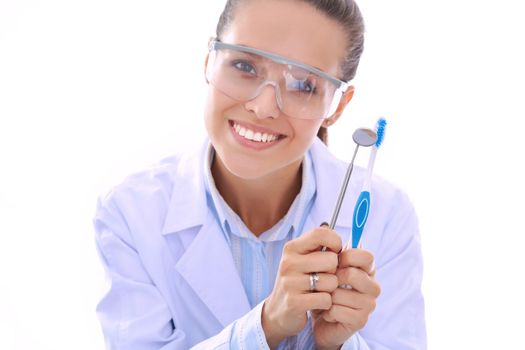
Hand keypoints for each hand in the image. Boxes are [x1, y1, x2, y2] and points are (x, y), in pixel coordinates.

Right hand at [262, 227, 341, 348]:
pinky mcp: (294, 302)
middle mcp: (289, 262)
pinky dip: (326, 303)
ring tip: (319, 290)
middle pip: (331, 260)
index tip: (335, 252)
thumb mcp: (302, 259)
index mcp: (292, 248)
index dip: (335, 242)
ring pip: (330, 281)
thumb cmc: (297, 281)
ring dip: (330, 289)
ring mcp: (290, 282)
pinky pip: (326, 299)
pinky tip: (316, 302)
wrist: (278, 310)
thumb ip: (316, 244)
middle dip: (334, 271)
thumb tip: (329, 227)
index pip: (321, 233)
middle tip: (324, 277)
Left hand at [313, 248, 380, 349]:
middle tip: (327, 283)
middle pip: (352, 274)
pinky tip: (328, 313)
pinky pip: (336, 310)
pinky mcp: (360, 321)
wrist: (321, 317)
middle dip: (332, 278)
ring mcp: (369, 304)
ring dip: (327, 296)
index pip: (366, 256)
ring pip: (340, 294)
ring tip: (326, 299)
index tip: (335, 262)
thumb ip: (331, 250)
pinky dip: (326, 311)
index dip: (346, 257)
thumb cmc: (325, 288)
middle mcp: (373, 286)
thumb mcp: (327, 266)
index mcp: (367, 269)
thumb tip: (326, 227)